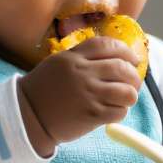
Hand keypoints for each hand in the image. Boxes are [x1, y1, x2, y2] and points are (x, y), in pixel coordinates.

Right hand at [17, 36, 141, 156]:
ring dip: (131, 94)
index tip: (133, 59)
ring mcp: (89, 94)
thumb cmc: (44, 89)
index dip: (126, 51)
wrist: (28, 116)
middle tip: (134, 81)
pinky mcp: (92, 115)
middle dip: (134, 75)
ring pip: (127, 91)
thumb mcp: (58, 63)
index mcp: (74, 58)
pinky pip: (119, 111)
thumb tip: (114, 57)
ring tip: (126, 98)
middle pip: (122, 67)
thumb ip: (82, 57)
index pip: (108, 46)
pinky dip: (121, 111)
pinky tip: (113, 111)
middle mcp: (83, 73)